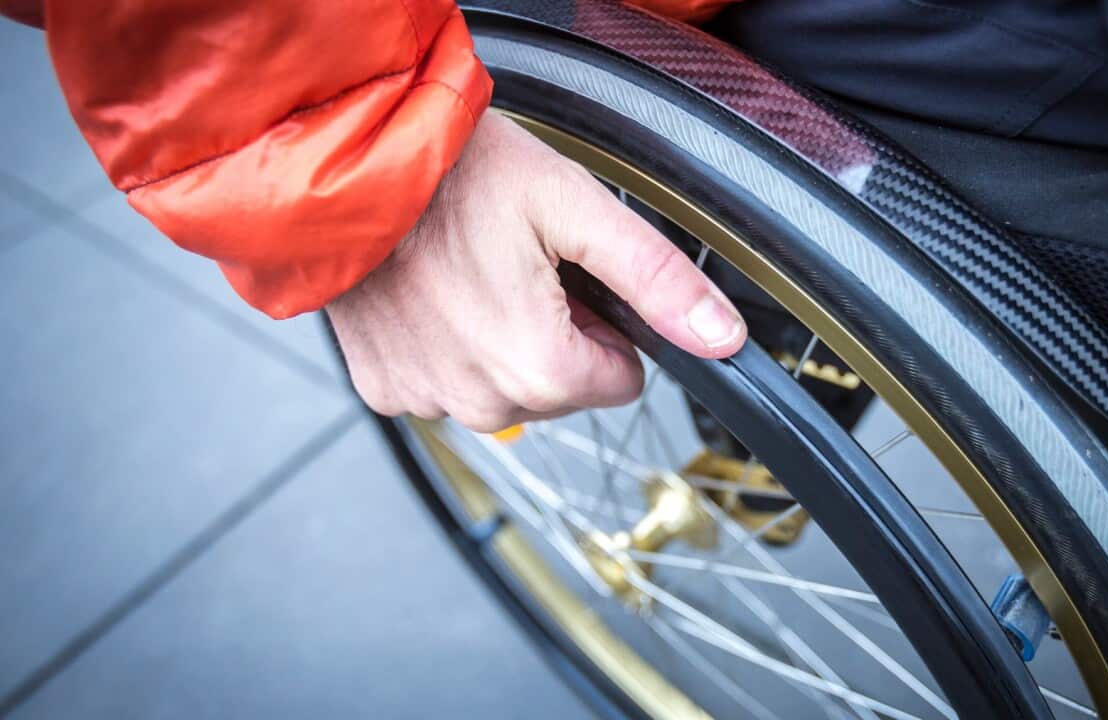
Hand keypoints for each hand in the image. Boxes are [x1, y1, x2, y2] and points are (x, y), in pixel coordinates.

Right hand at [327, 110, 746, 431]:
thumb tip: (721, 338)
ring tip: (469, 275)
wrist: (351, 167)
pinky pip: (444, 385)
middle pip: (561, 388)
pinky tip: (431, 297)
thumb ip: (657, 279)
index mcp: (540, 368)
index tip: (565, 278)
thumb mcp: (576, 209)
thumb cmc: (456, 177)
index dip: (603, 325)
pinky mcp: (385, 390)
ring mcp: (427, 400)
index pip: (620, 381)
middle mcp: (482, 402)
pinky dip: (446, 349)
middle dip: (552, 334)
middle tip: (514, 266)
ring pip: (504, 390)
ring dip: (498, 343)